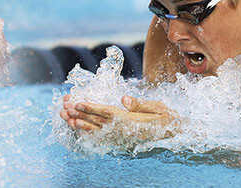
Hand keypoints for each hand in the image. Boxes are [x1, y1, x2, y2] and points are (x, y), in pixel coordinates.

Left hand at [59, 95, 177, 138]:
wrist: (175, 134)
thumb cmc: (167, 118)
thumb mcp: (157, 108)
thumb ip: (139, 104)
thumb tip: (123, 99)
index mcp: (132, 120)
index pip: (107, 112)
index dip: (91, 108)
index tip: (77, 103)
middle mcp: (125, 131)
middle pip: (98, 122)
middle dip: (80, 115)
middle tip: (64, 109)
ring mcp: (123, 138)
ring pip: (98, 130)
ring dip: (81, 124)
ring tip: (66, 119)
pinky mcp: (122, 142)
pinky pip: (103, 139)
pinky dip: (90, 134)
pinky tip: (79, 131)